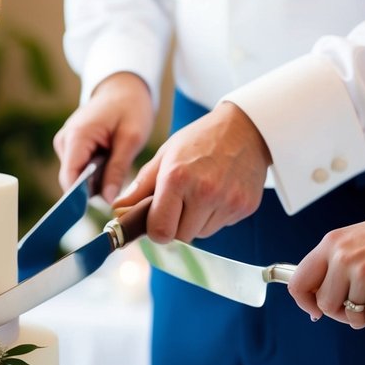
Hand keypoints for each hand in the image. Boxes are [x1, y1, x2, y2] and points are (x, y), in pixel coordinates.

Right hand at [53, 72, 154, 202]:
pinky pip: (80, 169)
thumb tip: (107, 200)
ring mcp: (66, 143)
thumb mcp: (131, 139)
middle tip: (120, 190)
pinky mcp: (71, 146)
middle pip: (72, 180)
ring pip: (76, 176)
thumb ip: (117, 170)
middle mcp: (65, 141)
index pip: (70, 178)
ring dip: (95, 180)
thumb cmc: (130, 107)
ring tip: (118, 169)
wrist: (123, 86)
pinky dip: (95, 172)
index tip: (101, 209)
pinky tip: (111, 163)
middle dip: (92, 189)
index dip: (81, 198)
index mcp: (77, 136)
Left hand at [112, 101, 269, 242]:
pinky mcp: (245, 207)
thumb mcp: (166, 155)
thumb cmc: (200, 139)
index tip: (158, 220)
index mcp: (177, 178)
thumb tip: (119, 210)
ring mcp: (228, 201)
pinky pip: (222, 226)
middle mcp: (204, 192)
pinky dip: (216, 215)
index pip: (161, 231)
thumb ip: (141, 186)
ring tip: (202, 193)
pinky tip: (219, 191)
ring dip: (197, 221)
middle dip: (177, 225)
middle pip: (182, 237)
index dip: (156, 229)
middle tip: (181, 202)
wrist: (245, 128)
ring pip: (202, 234)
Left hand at [286, 195, 364, 335]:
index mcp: (332, 243)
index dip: (305, 302)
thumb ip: (344, 268)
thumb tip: (326, 312)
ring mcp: (361, 271)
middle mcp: (341, 256)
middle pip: (324, 305)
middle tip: (364, 310)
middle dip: (343, 314)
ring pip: (350, 315)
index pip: (298, 280)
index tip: (316, 311)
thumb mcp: (364, 241)